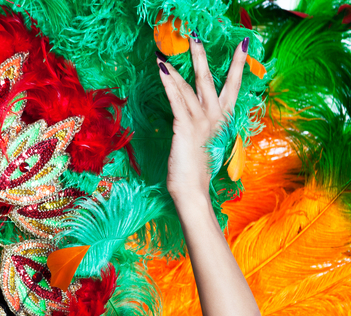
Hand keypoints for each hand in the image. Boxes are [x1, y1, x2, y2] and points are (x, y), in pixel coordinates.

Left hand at [158, 37, 247, 198]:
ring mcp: (201, 121)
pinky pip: (176, 100)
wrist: (193, 190)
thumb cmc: (197, 171)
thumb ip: (201, 127)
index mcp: (223, 119)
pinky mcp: (185, 127)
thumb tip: (191, 118)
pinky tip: (162, 70)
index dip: (238, 65)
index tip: (243, 45)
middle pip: (211, 79)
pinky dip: (169, 84)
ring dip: (177, 67)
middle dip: (202, 56)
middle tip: (196, 35)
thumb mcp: (203, 143)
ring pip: (191, 86)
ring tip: (166, 51)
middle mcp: (215, 116)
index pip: (232, 86)